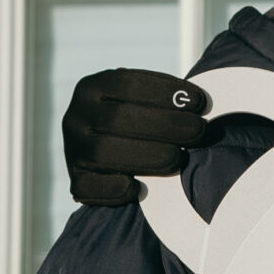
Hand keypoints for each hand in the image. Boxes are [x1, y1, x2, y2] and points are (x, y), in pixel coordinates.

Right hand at [62, 68, 209, 206]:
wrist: (109, 155)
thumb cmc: (139, 123)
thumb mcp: (143, 101)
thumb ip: (163, 102)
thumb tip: (200, 105)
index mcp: (92, 88)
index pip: (126, 84)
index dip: (164, 92)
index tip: (199, 102)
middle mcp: (75, 117)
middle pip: (117, 118)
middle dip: (164, 124)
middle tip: (198, 130)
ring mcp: (72, 150)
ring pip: (102, 152)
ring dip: (146, 156)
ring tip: (179, 158)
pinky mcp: (75, 181)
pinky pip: (87, 187)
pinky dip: (112, 189)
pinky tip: (137, 188)